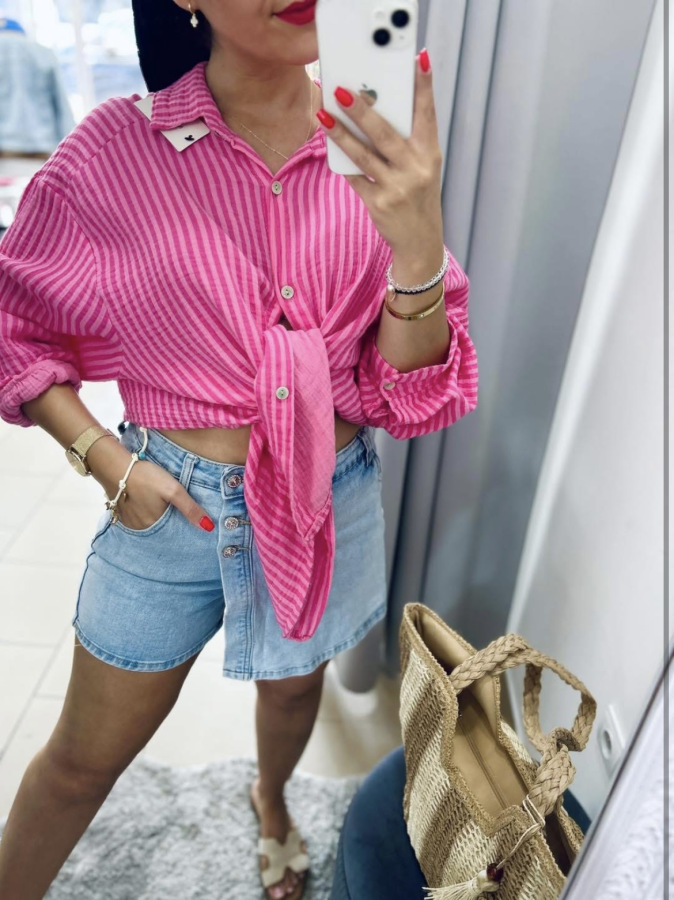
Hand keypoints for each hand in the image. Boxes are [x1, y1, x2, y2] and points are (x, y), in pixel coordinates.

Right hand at [98, 453, 214, 531]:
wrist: (114, 465)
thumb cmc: (145, 477)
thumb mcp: (173, 490)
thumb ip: (190, 509)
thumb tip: (209, 527)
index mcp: (154, 525)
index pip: (173, 533)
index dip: (182, 528)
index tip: (189, 523)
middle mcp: (140, 528)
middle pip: (161, 529)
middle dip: (169, 524)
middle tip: (173, 511)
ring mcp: (129, 521)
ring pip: (149, 523)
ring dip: (156, 519)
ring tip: (160, 506)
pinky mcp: (121, 511)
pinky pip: (136, 517)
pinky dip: (143, 513)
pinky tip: (146, 503)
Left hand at [316, 48, 444, 257]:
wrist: (420, 242)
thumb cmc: (419, 197)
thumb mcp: (424, 168)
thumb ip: (407, 143)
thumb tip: (375, 110)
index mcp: (430, 154)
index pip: (428, 114)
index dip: (424, 87)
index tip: (418, 60)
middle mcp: (416, 169)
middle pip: (385, 133)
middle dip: (362, 110)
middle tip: (341, 90)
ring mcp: (397, 187)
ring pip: (364, 155)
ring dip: (342, 134)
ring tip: (324, 115)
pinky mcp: (379, 203)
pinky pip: (356, 177)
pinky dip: (342, 162)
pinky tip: (329, 145)